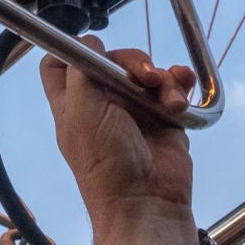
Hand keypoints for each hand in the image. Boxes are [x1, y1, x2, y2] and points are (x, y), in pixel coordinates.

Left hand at [41, 37, 199, 244]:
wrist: (146, 202)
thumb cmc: (105, 161)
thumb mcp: (80, 111)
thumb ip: (80, 70)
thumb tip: (89, 42)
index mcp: (73, 102)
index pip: (62, 65)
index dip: (75, 51)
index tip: (94, 51)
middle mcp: (102, 103)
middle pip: (113, 60)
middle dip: (132, 62)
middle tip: (143, 76)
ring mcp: (135, 110)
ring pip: (147, 73)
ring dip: (162, 79)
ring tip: (168, 99)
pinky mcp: (164, 117)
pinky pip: (173, 88)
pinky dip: (179, 83)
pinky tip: (182, 89)